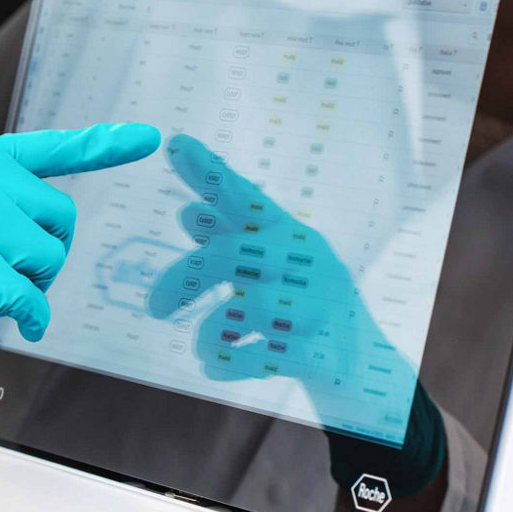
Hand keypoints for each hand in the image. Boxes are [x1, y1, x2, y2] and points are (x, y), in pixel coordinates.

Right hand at [0, 123, 160, 354]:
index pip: (45, 148)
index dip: (101, 144)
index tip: (144, 137)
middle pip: (58, 217)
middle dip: (48, 250)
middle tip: (18, 275)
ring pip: (46, 260)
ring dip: (33, 285)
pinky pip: (28, 298)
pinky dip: (32, 316)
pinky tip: (20, 322)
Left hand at [149, 134, 395, 397]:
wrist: (360, 369)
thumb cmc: (302, 310)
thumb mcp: (266, 271)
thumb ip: (230, 242)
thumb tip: (187, 211)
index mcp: (290, 236)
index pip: (245, 197)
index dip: (209, 172)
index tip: (174, 142)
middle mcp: (307, 262)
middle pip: (230, 254)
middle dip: (182, 278)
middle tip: (152, 308)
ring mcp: (317, 307)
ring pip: (244, 308)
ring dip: (208, 332)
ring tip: (202, 346)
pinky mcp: (319, 352)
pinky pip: (256, 356)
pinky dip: (226, 363)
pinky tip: (214, 366)